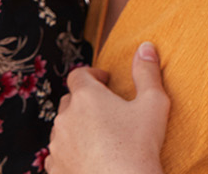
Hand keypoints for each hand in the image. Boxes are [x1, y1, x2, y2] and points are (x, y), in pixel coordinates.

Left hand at [45, 43, 168, 173]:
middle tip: (106, 111)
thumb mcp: (153, 104)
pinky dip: (71, 153)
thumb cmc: (139, 146)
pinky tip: (89, 160)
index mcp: (86, 97)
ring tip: (99, 138)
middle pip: (69, 101)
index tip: (106, 82)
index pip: (78, 74)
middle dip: (84, 102)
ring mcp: (57, 145)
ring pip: (63, 129)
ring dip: (77, 128)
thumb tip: (146, 46)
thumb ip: (148, 72)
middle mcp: (65, 118)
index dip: (92, 74)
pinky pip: (59, 155)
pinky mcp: (54, 168)